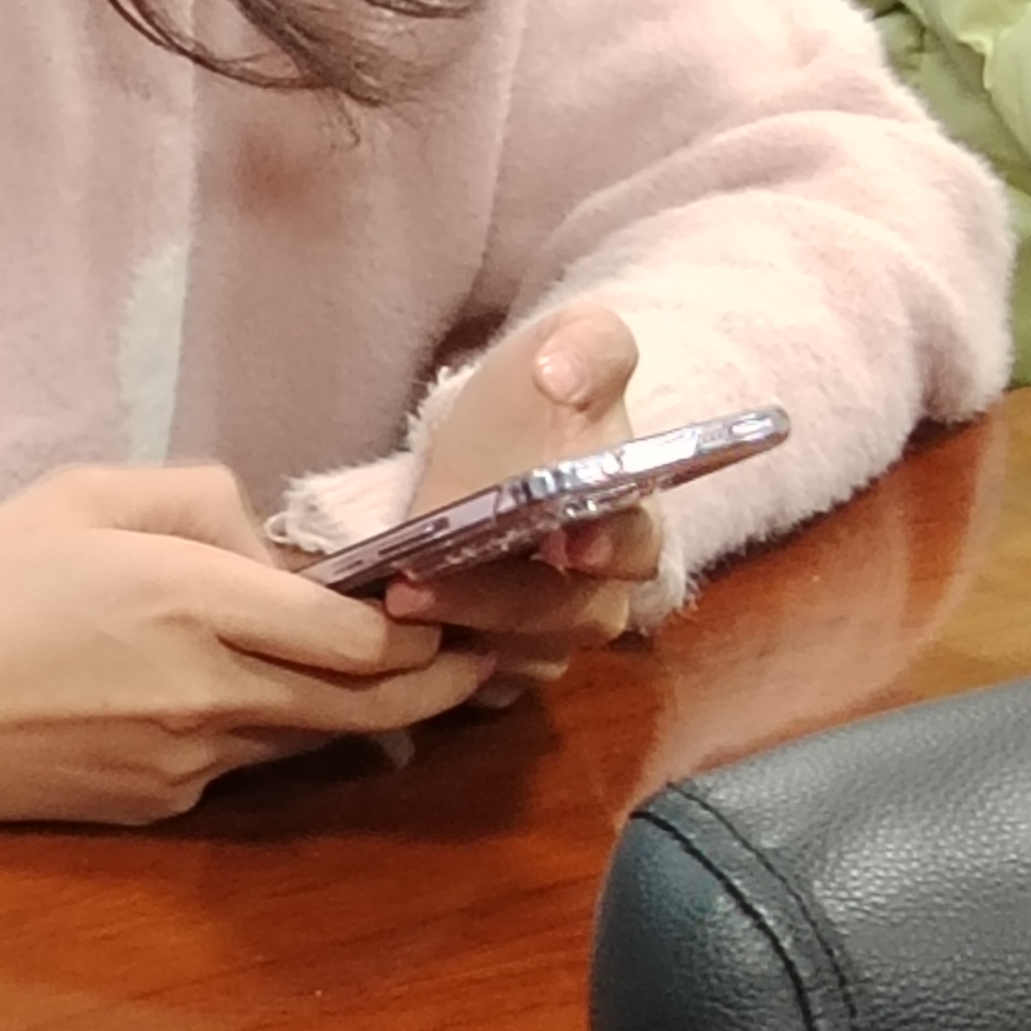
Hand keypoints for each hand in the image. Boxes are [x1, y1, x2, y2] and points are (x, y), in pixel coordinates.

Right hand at [0, 463, 490, 823]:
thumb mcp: (87, 494)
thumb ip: (201, 500)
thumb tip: (276, 546)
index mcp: (196, 602)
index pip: (363, 633)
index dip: (428, 625)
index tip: (456, 599)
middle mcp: (211, 692)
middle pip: (372, 706)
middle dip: (442, 682)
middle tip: (482, 655)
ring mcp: (190, 762)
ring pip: (317, 740)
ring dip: (365, 711)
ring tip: (404, 673)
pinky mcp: (162, 806)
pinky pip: (246, 764)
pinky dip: (272, 731)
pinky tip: (256, 698)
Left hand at [388, 303, 658, 700]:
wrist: (495, 434)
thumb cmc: (539, 394)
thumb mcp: (571, 344)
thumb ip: (588, 347)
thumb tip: (565, 374)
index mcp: (632, 517)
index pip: (635, 546)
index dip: (608, 547)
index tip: (570, 542)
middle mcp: (603, 589)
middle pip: (568, 614)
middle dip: (495, 600)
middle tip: (418, 583)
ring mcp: (555, 633)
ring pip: (526, 656)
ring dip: (465, 635)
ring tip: (396, 601)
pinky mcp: (505, 660)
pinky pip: (486, 686)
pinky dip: (447, 671)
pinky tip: (402, 644)